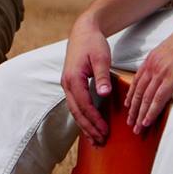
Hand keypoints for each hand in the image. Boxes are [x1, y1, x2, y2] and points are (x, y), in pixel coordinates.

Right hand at [61, 15, 112, 144]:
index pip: (84, 105)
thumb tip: (103, 94)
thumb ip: (102, 76)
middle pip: (76, 112)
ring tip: (95, 140)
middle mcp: (67, 84)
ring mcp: (67, 85)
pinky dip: (82, 118)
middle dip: (88, 128)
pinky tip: (90, 127)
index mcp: (73, 78)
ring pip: (74, 111)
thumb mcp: (101, 57)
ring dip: (84, 126)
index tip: (105, 131)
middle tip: (101, 142)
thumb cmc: (93, 43)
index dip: (94, 119)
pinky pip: (76, 106)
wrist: (83, 31)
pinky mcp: (71, 85)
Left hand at [126, 15, 172, 133]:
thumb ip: (164, 62)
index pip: (136, 82)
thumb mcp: (169, 50)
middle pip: (138, 93)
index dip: (131, 96)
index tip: (128, 106)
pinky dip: (150, 112)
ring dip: (139, 115)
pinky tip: (146, 121)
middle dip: (133, 110)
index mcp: (150, 61)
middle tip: (130, 123)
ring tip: (136, 128)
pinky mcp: (171, 79)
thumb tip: (168, 70)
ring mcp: (160, 74)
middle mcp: (151, 68)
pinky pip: (157, 99)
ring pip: (145, 99)